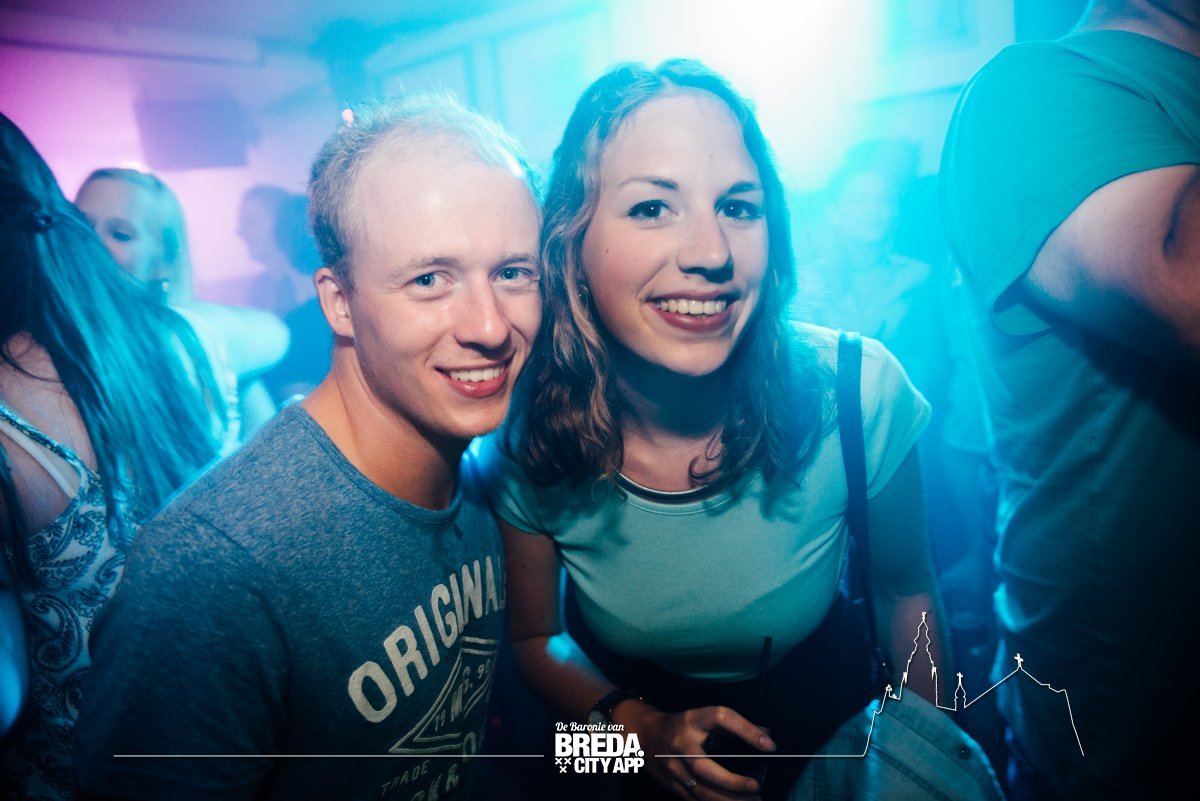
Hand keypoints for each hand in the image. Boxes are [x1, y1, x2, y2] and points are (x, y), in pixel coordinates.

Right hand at [618, 701, 774, 799]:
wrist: (644, 736)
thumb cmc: (682, 726)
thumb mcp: (703, 718)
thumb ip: (733, 726)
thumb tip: (766, 734)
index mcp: (693, 720)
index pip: (722, 718)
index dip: (746, 730)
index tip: (769, 745)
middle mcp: (680, 744)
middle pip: (703, 766)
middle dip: (732, 781)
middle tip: (755, 787)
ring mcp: (673, 767)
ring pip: (700, 790)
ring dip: (728, 800)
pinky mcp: (671, 784)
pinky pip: (695, 800)